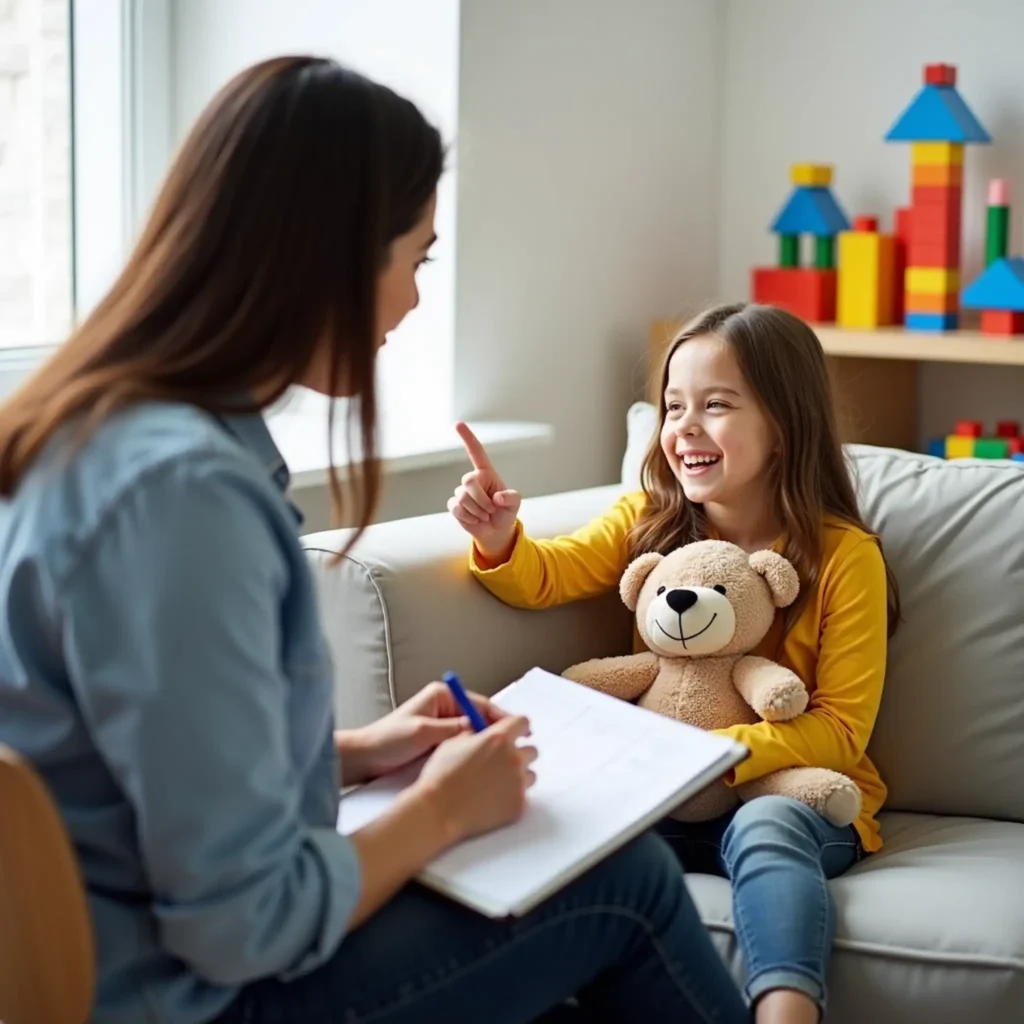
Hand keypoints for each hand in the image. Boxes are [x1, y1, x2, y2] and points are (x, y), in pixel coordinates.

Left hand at [338, 681, 510, 784]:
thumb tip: (480, 730)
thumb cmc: (388, 741)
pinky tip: (485, 765)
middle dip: (497, 732)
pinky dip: (474, 753)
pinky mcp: (439, 742)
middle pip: (480, 718)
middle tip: (519, 746)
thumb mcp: (423, 732)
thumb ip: (453, 729)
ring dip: (487, 744)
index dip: (500, 717)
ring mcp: (442, 725)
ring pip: (473, 733)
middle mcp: (444, 708)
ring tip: (506, 758)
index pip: (479, 704)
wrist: (364, 759)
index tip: (519, 728)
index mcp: (441, 697)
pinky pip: (464, 745)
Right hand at [416, 715, 537, 843]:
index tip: (513, 734)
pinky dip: (512, 796)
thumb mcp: (453, 742)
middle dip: (518, 754)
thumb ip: (475, 734)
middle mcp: (514, 758)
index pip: (522, 722)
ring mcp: (518, 783)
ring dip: (518, 776)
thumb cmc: (441, 775)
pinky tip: (493, 800)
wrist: (438, 811)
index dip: (516, 728)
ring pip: (530, 774)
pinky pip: (524, 796)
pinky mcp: (519, 805)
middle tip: (500, 763)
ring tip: (496, 784)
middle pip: (531, 750)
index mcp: (499, 738)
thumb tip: (483, 733)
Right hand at [447, 422, 521, 563]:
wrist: (495, 530)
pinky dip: (469, 517)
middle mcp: (473, 480)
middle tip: (491, 510)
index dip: (468, 437)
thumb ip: (511, 498)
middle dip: (481, 499)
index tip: (458, 423)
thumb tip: (497, 497)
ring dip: (477, 511)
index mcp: (487, 473)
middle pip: (468, 480)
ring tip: (484, 515)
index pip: (476, 452)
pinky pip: (457, 509)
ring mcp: (462, 492)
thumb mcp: (515, 504)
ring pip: (463, 498)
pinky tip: (475, 519)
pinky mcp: (454, 505)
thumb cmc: (505, 512)